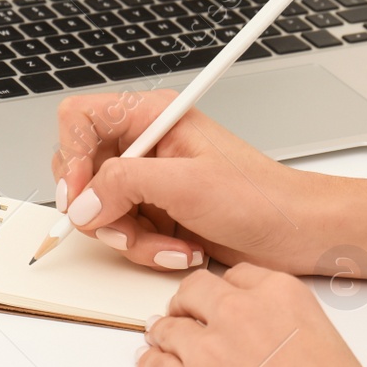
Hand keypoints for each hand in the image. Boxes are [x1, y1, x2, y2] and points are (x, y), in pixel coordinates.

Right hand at [52, 89, 350, 273]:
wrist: (296, 232)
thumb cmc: (261, 197)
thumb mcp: (188, 185)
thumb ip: (125, 185)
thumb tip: (82, 202)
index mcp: (152, 117)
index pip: (79, 120)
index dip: (70, 157)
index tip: (82, 194)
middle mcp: (146, 144)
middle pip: (82, 171)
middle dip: (102, 209)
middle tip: (126, 225)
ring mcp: (150, 180)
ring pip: (100, 210)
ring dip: (130, 237)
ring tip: (170, 242)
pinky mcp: (157, 212)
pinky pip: (124, 233)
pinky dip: (147, 249)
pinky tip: (181, 249)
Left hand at [140, 263, 366, 366]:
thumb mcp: (328, 344)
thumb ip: (288, 327)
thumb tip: (268, 340)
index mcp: (281, 295)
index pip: (235, 276)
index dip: (224, 293)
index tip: (219, 302)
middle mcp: (239, 313)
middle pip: (192, 292)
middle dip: (188, 306)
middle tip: (186, 318)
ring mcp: (207, 351)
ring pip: (165, 328)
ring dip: (165, 337)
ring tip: (165, 346)